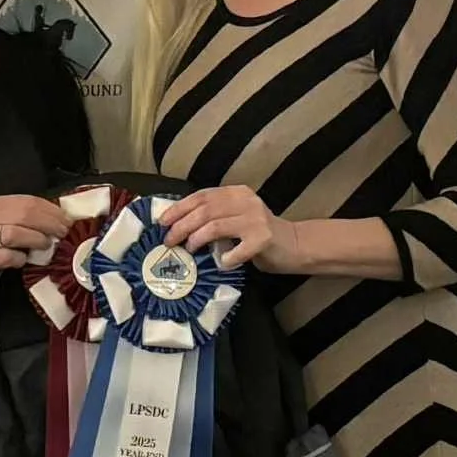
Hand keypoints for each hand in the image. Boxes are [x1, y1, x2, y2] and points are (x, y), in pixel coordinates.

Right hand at [0, 194, 70, 296]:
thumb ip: (20, 221)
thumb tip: (53, 223)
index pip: (28, 201)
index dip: (51, 209)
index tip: (67, 219)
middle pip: (26, 213)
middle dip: (50, 223)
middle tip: (64, 233)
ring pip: (17, 232)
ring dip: (36, 239)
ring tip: (47, 246)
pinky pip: (6, 256)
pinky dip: (19, 259)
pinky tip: (23, 261)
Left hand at [161, 185, 297, 273]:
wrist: (293, 245)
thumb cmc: (258, 235)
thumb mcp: (235, 218)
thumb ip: (214, 216)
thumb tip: (177, 225)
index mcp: (236, 193)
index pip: (201, 196)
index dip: (179, 208)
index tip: (162, 222)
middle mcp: (245, 201)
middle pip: (205, 210)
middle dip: (182, 226)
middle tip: (169, 241)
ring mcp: (255, 219)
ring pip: (215, 226)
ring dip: (197, 239)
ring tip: (189, 250)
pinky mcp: (263, 239)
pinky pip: (236, 250)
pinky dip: (224, 259)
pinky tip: (221, 263)